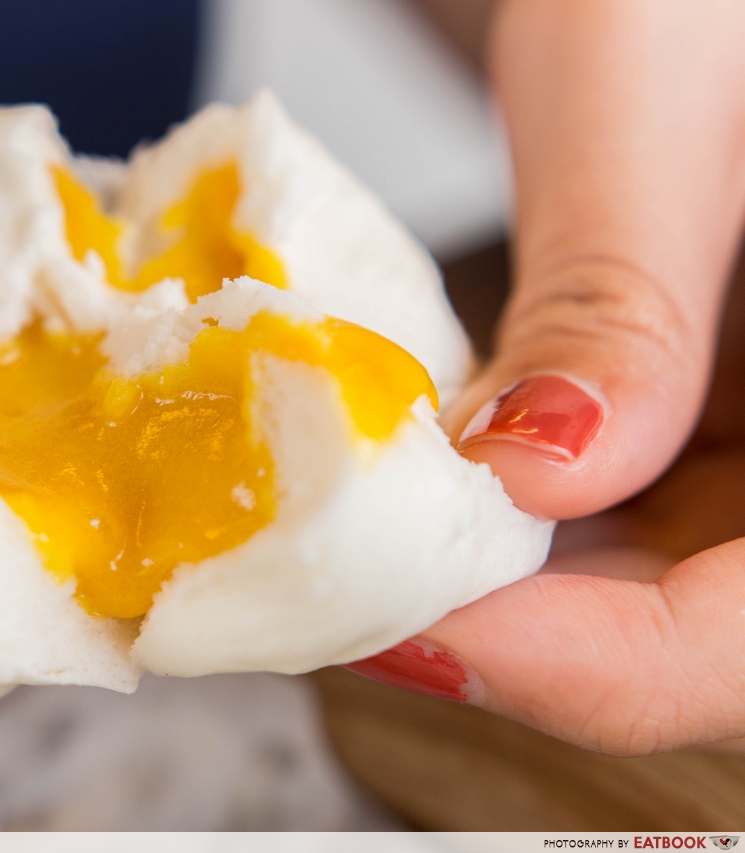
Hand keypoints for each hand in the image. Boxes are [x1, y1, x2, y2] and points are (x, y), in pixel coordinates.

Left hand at [348, 0, 744, 754]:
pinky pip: (595, 517)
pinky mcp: (682, 420)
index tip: (413, 628)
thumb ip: (619, 295)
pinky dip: (481, 518)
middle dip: (504, 633)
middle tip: (333, 598)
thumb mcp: (654, 99)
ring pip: (627, 588)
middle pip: (685, 630)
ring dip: (477, 584)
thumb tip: (535, 471)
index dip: (591, 665)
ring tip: (338, 543)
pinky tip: (394, 481)